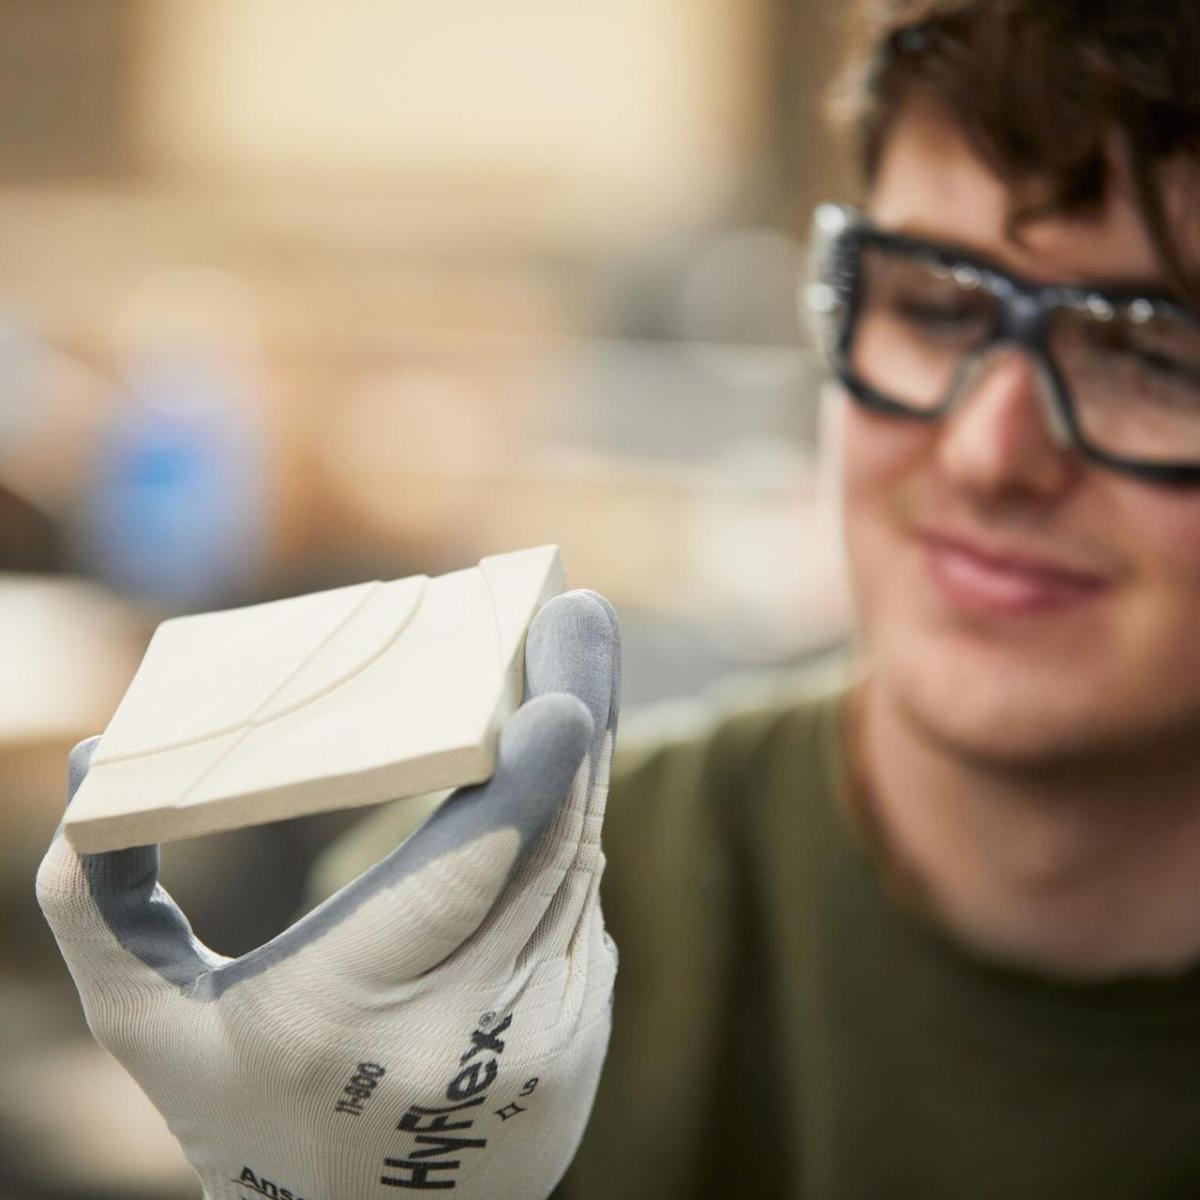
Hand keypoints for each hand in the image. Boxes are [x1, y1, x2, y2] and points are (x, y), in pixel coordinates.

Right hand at [37, 590, 619, 1199]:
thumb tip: (96, 772)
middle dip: (573, 720)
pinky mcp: (577, 1054)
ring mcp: (535, 1054)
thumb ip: (103, 903)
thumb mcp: (151, 1020)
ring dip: (574, 768)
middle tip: (579, 614)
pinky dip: (567, 839)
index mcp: (345, 1015)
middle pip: (544, 844)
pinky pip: (581, 912)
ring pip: (574, 867)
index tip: (566, 698)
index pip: (462, 876)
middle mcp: (462, 1040)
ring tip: (571, 665)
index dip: (526, 779)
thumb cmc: (237, 1106)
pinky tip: (558, 780)